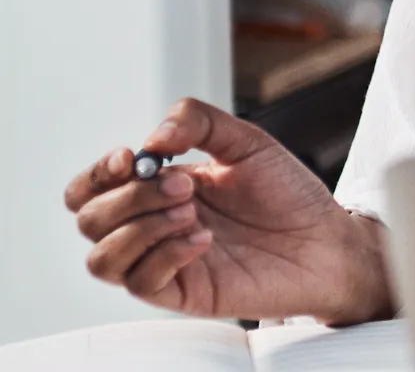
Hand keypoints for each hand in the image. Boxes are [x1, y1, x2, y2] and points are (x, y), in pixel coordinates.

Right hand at [63, 98, 392, 323]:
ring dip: (139, 228)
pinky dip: (167, 254)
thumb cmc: (287, 194)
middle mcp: (151, 225)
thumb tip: (153, 139)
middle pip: (88, 219)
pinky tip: (205, 239)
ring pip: (100, 259)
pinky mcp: (181, 293)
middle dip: (129, 196)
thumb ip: (198, 122)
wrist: (326, 239)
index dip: (98, 171)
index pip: (91, 186)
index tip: (133, 157)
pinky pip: (140, 282)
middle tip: (183, 186)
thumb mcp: (246, 141)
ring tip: (192, 213)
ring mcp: (162, 260)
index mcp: (157, 187)